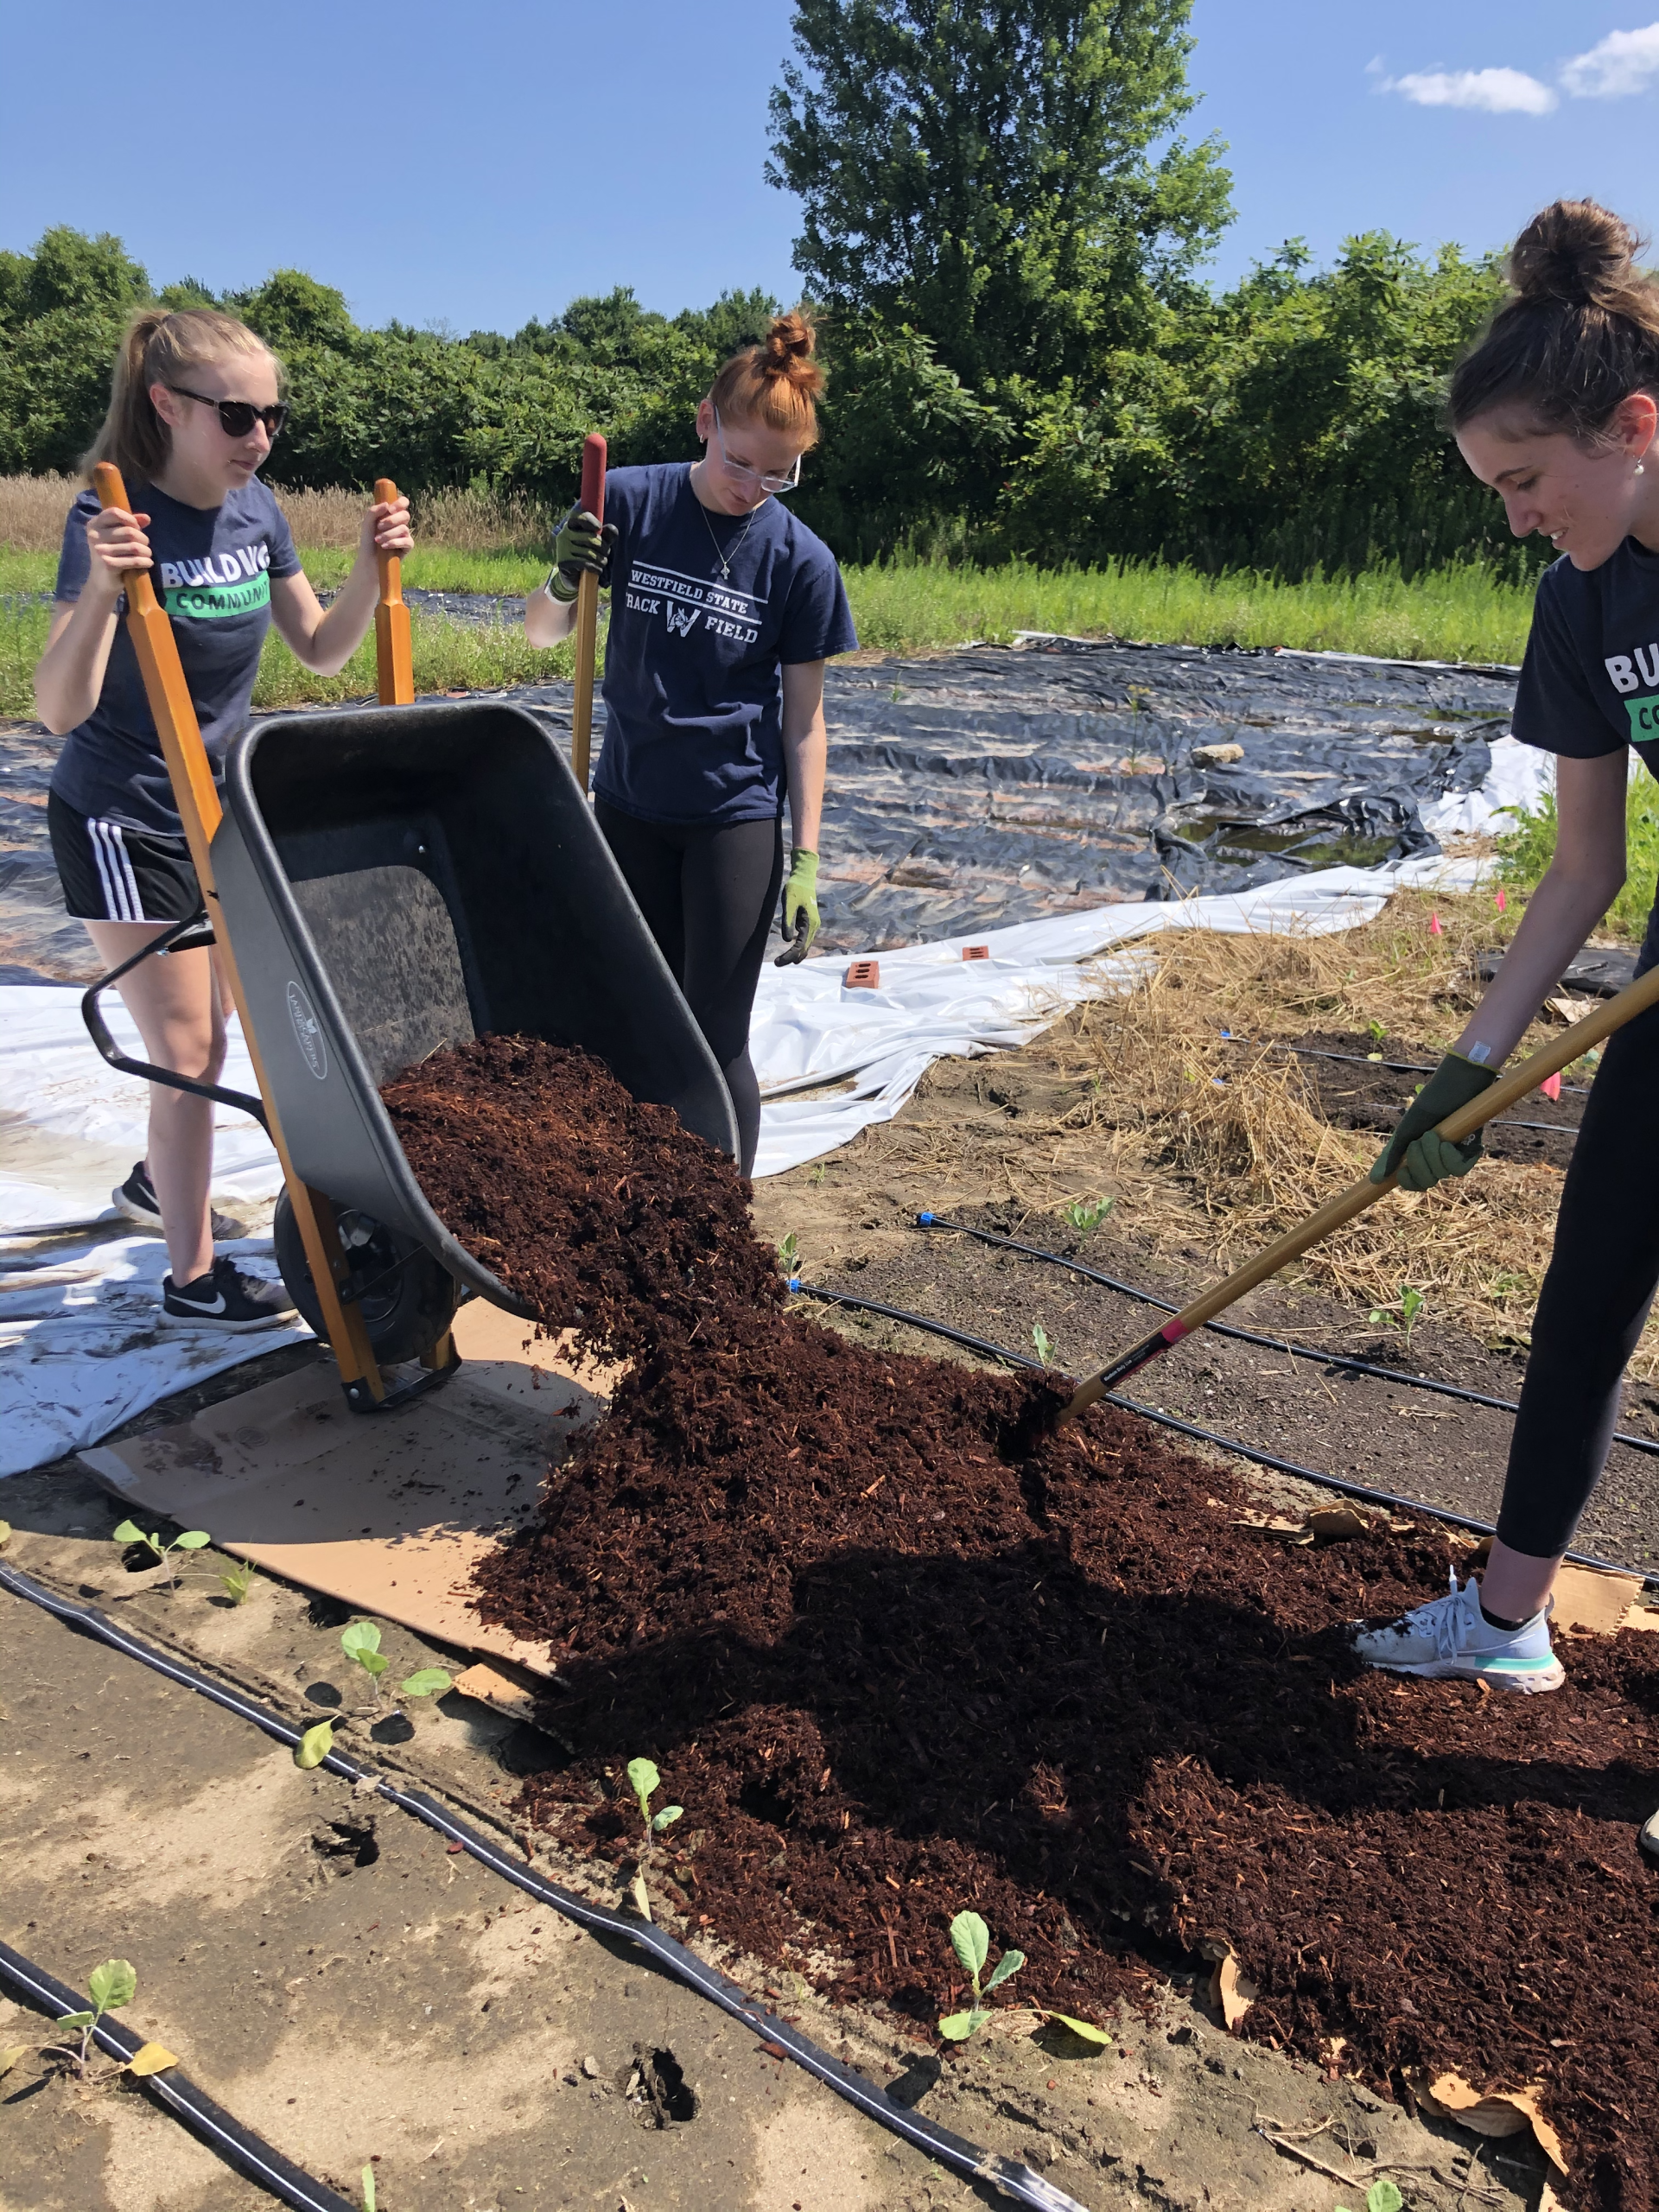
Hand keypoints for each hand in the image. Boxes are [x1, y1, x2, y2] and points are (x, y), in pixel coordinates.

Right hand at [84, 505, 151, 597]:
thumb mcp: (117, 537)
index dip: (131, 519)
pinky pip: (134, 560)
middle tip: (145, 546)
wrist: (102, 581)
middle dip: (143, 539)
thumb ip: (130, 525)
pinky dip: (145, 562)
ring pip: (135, 547)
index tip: (137, 528)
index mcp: (94, 524)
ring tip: (147, 555)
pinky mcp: (109, 565)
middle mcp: (95, 536)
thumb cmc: (112, 555)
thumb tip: (146, 518)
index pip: (115, 512)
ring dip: (146, 551)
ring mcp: (101, 551)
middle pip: (129, 531)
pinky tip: (148, 563)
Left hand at [362, 492, 411, 557]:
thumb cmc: (368, 540)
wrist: (369, 559)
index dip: (400, 503)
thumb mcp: (367, 523)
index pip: (403, 502)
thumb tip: (387, 504)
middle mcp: (400, 523)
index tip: (390, 509)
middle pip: (405, 515)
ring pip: (403, 529)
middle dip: (391, 520)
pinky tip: (385, 546)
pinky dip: (394, 543)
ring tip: (378, 540)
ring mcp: (405, 534)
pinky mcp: (408, 546)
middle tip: (379, 526)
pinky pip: (406, 541)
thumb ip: (374, 511)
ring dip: (388, 534)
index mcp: (392, 514)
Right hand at [547, 506, 615, 600]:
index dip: (589, 520)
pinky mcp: (563, 562)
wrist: (574, 577)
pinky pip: (585, 564)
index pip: (577, 516)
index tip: (599, 528)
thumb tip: (611, 528)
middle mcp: (564, 534)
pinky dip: (596, 568)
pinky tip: (598, 570)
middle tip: (606, 553)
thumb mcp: (600, 543)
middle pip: (590, 537)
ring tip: (602, 563)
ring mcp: (562, 548)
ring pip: (589, 553)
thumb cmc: (588, 555)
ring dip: (601, 560)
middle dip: (604, 547)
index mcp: (571, 525)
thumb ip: (607, 535)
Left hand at [777, 848, 819, 964]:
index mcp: (810, 924)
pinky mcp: (809, 923)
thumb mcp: (789, 903)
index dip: (789, 956)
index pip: (800, 946)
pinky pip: (805, 940)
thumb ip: (788, 921)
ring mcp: (813, 925)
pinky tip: (791, 951)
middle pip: (804, 949)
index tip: (778, 962)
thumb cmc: (795, 888)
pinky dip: (798, 948)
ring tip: (781, 961)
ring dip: (795, 955)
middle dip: (791, 958)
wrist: (804, 877)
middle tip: (777, 963)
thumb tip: (787, 940)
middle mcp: (814, 927)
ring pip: (806, 946)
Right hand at [1370, 1051, 1497, 1191]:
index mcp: (1421, 1157)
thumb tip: (1374, 1180)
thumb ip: (1391, 1157)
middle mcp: (1437, 1160)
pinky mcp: (1470, 1152)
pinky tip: (1448, 1143)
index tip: (1402, 1171)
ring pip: (1442, 1174)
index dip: (1408, 1182)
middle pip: (1427, 1181)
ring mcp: (1454, 1157)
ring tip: (1433, 1134)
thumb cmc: (1427, 1108)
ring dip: (1432, 1154)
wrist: (1451, 1090)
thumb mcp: (1404, 1133)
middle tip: (1418, 1141)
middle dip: (1418, 1163)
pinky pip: (1458, 1169)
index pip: (1415, 1183)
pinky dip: (1449, 1157)